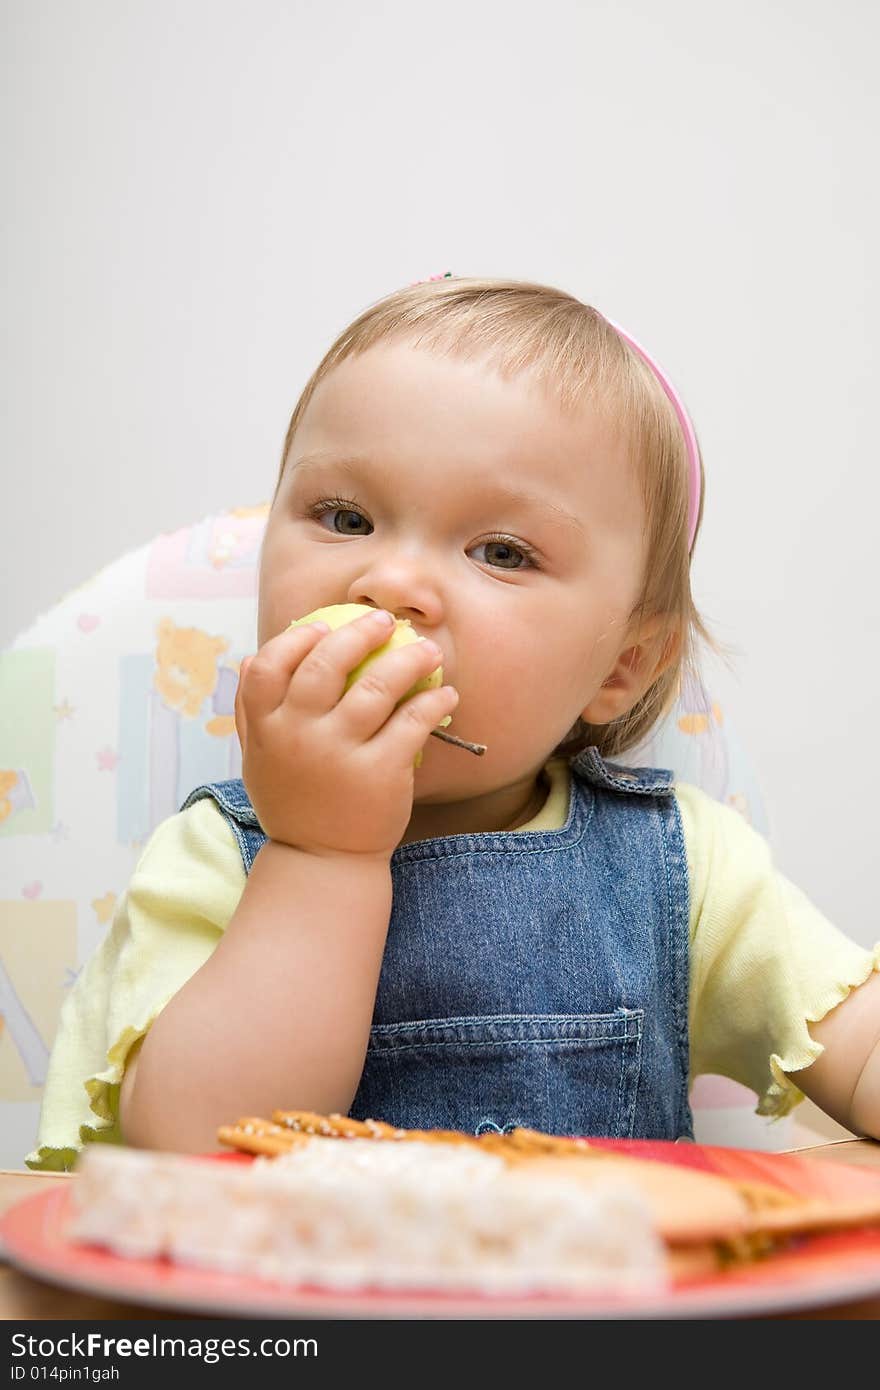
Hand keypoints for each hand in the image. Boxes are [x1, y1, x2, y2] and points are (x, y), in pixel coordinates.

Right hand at [234, 609, 459, 858]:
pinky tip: (446, 696)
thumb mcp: (259, 761)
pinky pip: (412, 722)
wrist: (323, 863)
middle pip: (324, 664)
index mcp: (266, 729)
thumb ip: (250, 713)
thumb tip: (248, 657)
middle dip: (359, 633)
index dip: (294, 639)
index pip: (267, 666)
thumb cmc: (295, 805)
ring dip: (410, 659)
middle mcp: (298, 736)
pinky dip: (434, 703)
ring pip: (377, 686)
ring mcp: (339, 754)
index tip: (323, 626)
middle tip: (385, 622)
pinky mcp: (380, 772)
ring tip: (430, 650)